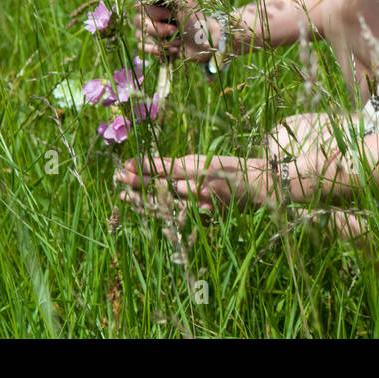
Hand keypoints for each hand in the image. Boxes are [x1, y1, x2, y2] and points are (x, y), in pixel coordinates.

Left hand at [114, 154, 275, 211]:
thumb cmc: (231, 168)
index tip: (124, 164)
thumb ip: (173, 164)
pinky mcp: (204, 218)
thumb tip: (143, 162)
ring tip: (124, 195)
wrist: (261, 187)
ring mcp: (201, 207)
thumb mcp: (204, 160)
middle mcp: (198, 190)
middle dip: (137, 183)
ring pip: (164, 206)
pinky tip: (143, 208)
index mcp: (199, 170)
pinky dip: (158, 212)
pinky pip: (175, 217)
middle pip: (160, 188)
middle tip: (117, 178)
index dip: (142, 166)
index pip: (163, 169)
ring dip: (142, 200)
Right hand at [136, 0, 218, 63]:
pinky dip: (159, 49)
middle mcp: (153, 16)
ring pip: (139, 35)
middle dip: (158, 28)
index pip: (139, 4)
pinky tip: (174, 49)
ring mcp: (153, 32)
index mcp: (158, 4)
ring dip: (160, 39)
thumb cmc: (198, 19)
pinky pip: (143, 47)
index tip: (168, 13)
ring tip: (178, 40)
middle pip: (138, 20)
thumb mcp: (183, 1)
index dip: (151, 11)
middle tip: (175, 29)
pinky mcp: (155, 46)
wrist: (209, 42)